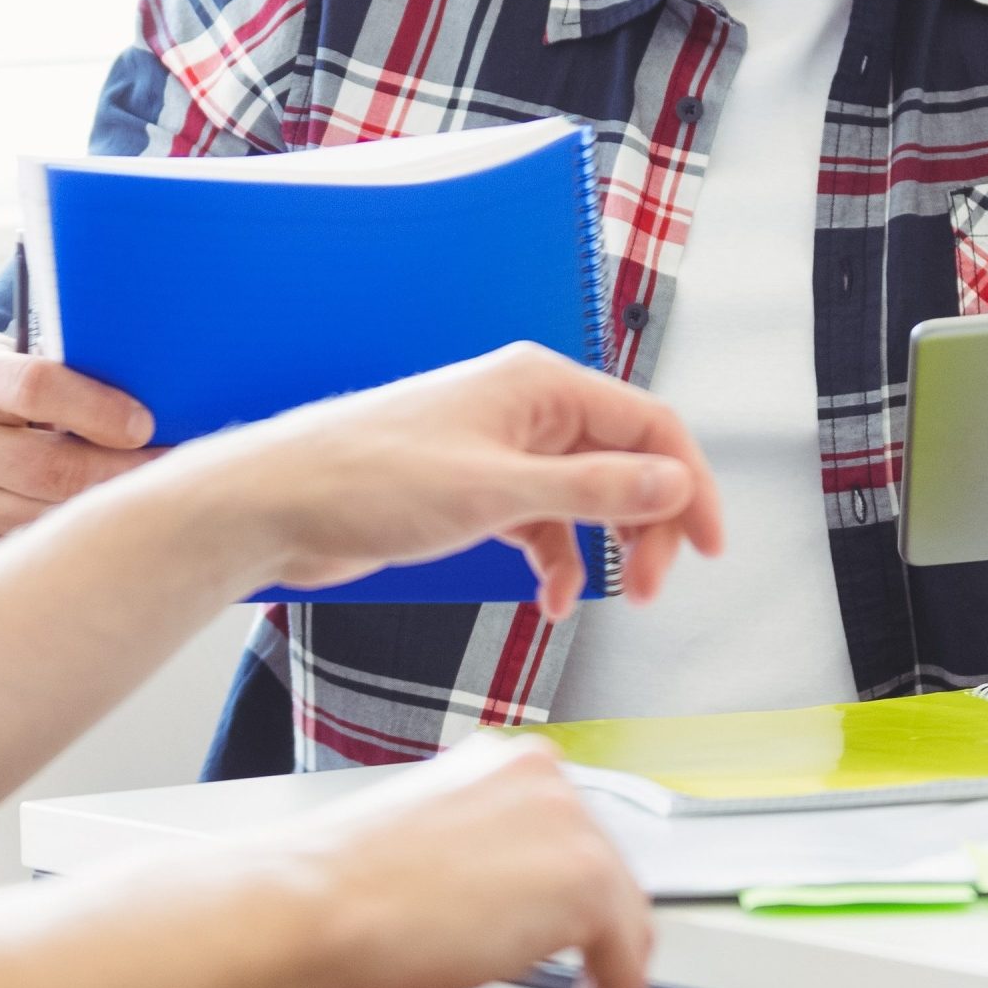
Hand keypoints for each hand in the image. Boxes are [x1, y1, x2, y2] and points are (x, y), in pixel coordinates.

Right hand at [0, 337, 157, 570]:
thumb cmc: (3, 398)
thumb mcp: (18, 362)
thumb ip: (68, 366)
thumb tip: (162, 388)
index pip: (36, 388)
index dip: (99, 409)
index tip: (146, 425)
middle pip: (54, 469)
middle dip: (124, 474)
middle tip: (176, 474)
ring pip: (53, 519)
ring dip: (106, 514)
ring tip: (146, 502)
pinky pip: (35, 556)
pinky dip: (76, 546)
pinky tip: (104, 535)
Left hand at [193, 343, 724, 618]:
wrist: (277, 504)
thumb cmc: (364, 478)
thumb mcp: (496, 491)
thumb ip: (591, 489)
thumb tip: (673, 484)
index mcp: (538, 385)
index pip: (649, 426)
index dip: (690, 484)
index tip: (710, 544)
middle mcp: (524, 409)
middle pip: (624, 461)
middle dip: (649, 524)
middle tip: (653, 586)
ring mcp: (498, 449)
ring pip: (584, 497)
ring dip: (605, 548)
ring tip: (609, 600)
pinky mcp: (471, 490)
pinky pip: (540, 523)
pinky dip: (555, 561)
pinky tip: (549, 602)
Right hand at [274, 735, 653, 987]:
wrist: (305, 905)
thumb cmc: (332, 895)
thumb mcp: (422, 858)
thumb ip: (477, 869)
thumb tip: (501, 914)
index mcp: (499, 767)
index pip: (565, 848)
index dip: (562, 922)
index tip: (550, 966)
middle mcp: (544, 780)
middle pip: (605, 885)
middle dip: (591, 963)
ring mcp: (570, 824)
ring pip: (622, 930)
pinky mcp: (586, 882)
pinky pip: (624, 974)